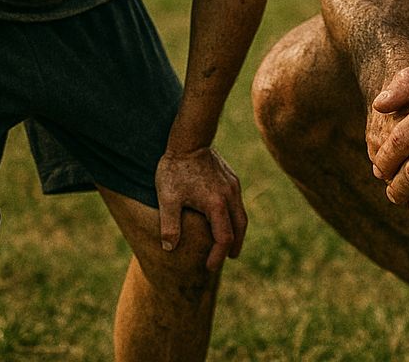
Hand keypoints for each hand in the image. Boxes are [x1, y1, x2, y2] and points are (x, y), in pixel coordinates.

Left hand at [155, 147, 246, 270]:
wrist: (189, 140)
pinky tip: (226, 218)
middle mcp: (230, 196)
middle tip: (229, 258)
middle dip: (235, 245)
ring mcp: (233, 186)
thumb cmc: (175, 170)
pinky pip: (238, 202)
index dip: (217, 256)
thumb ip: (170, 226)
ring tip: (230, 243)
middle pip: (240, 227)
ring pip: (241, 214)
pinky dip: (235, 216)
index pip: (223, 238)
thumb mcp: (168, 199)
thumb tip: (169, 249)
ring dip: (237, 231)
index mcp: (216, 205)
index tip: (209, 267)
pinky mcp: (231, 178)